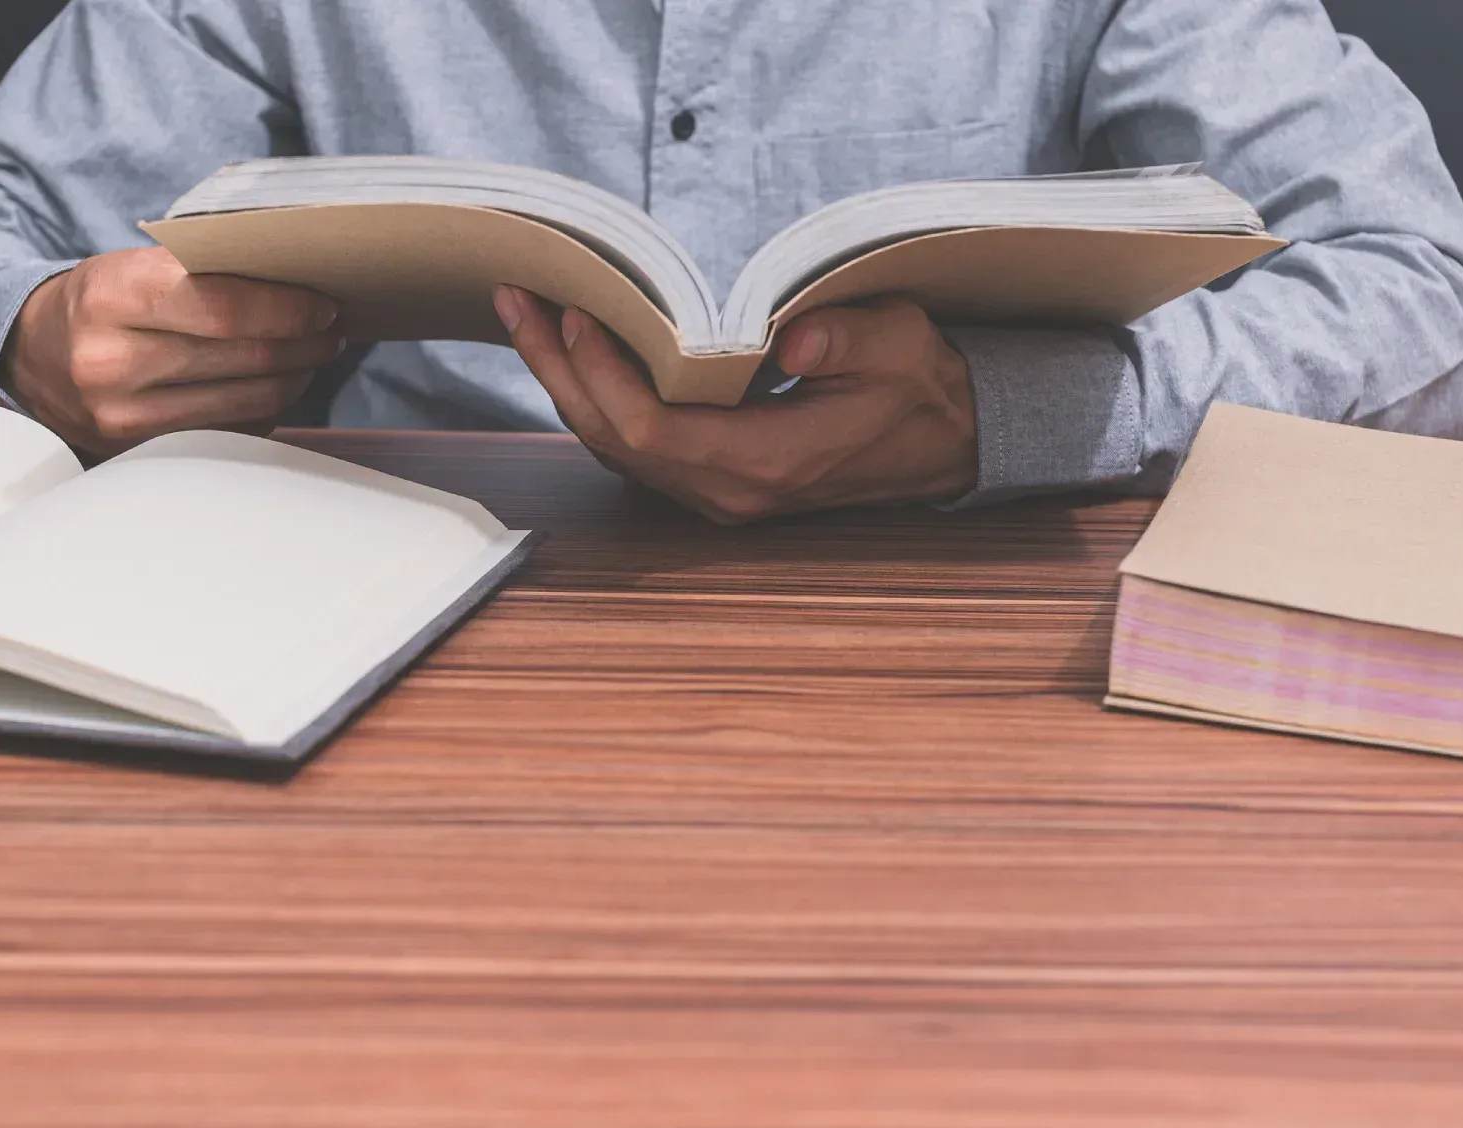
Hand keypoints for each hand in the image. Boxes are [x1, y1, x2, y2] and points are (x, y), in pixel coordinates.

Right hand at [2, 246, 345, 455]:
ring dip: (293, 378)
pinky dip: (264, 408)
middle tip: (330, 331)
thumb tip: (297, 289)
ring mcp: (121, 416)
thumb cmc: (99, 302)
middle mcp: (110, 360)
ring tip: (312, 356)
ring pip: (245, 401)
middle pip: (243, 356)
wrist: (31, 356)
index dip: (286, 309)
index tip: (323, 306)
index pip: (223, 307)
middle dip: (301, 343)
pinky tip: (276, 386)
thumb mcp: (129, 267)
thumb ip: (200, 273)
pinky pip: (229, 431)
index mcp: (109, 295)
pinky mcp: (137, 450)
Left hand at [494, 287, 977, 522]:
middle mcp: (728, 491)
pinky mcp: (713, 476)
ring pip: (614, 446)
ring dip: (566, 382)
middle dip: (558, 370)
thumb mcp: (903, 347)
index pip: (653, 432)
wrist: (945, 444)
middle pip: (612, 441)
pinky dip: (597, 395)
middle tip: (517, 301)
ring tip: (528, 316)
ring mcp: (716, 491)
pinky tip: (575, 350)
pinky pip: (634, 444)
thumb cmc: (921, 390)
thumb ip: (848, 339)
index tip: (580, 313)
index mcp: (767, 464)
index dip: (603, 376)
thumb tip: (786, 338)